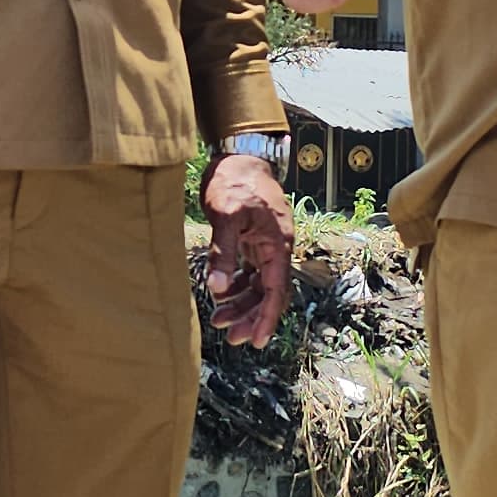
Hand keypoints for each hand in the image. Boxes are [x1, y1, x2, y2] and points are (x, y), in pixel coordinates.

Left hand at [201, 155, 295, 348]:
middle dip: (251, 317)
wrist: (239, 154)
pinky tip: (221, 295)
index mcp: (277, 244)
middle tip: (230, 337)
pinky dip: (237, 286)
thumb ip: (223, 251)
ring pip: (258, 284)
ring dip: (241, 304)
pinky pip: (249, 271)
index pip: (275, 291)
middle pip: (268, 292)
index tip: (256, 342)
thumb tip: (219, 289)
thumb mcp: (226, 214)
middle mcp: (276, 248)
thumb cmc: (235, 181)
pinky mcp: (252, 239)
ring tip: (219, 321)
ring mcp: (265, 244)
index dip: (266, 318)